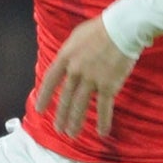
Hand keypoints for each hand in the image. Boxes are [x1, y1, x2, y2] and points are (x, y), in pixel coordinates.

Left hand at [34, 17, 136, 138]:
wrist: (122, 29)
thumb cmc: (101, 28)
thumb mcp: (77, 35)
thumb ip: (69, 51)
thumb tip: (65, 60)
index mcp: (66, 57)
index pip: (50, 80)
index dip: (44, 96)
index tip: (40, 110)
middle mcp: (75, 71)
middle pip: (65, 98)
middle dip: (61, 116)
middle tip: (59, 129)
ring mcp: (91, 80)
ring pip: (80, 106)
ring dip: (76, 122)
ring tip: (72, 134)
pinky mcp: (108, 86)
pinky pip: (104, 108)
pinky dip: (103, 121)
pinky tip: (101, 133)